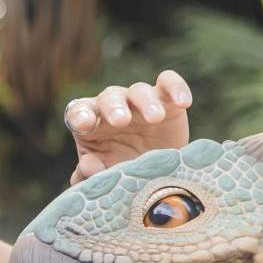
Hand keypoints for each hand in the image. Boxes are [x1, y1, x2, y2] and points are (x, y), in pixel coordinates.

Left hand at [67, 70, 195, 184]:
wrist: (157, 178)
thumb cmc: (122, 175)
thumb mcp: (106, 179)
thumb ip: (90, 176)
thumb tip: (88, 165)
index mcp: (90, 124)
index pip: (79, 112)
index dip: (80, 115)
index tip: (84, 125)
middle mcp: (113, 107)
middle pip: (109, 98)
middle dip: (114, 107)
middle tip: (121, 121)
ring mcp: (140, 101)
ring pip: (140, 91)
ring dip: (146, 102)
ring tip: (154, 117)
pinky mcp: (167, 100)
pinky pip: (169, 83)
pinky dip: (176, 87)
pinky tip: (183, 103)